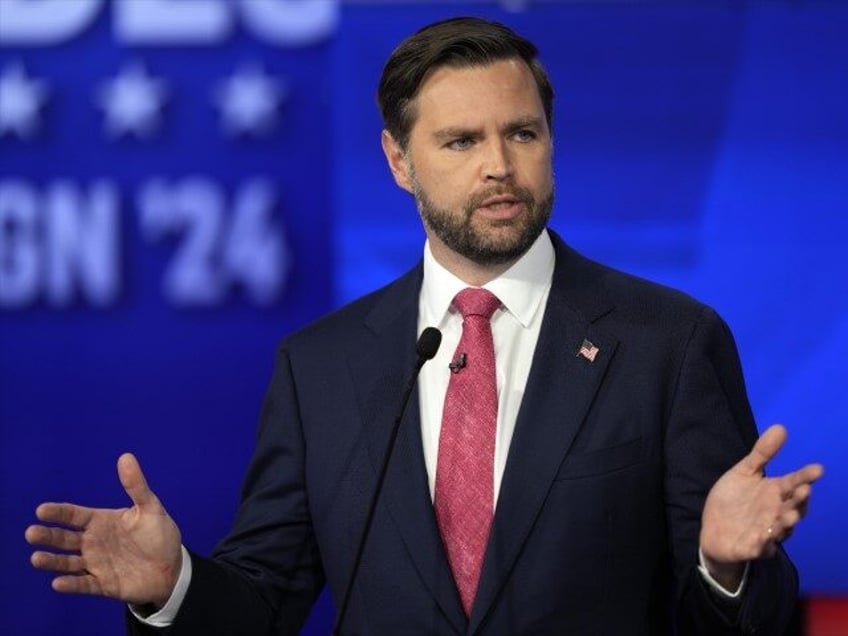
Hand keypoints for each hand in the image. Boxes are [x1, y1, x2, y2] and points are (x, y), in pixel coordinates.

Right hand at [25, 453, 182, 607]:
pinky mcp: (103, 584)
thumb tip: (126, 456)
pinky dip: (71, 584)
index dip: (58, 512)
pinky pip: (83, 585)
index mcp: (101, 522)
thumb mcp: (150, 507)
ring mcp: (96, 564)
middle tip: (31, 533)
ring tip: (37, 558)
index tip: (41, 510)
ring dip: (52, 561)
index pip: (74, 516)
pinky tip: (58, 583)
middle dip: (47, 535)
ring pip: (68, 563)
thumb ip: (136, 485)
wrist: (173, 567)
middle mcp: (93, 542)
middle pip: (64, 538)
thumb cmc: (159, 534)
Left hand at [699, 424, 822, 588]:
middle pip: (792, 507)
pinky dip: (762, 544)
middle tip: (803, 490)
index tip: (817, 469)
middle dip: (799, 501)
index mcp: (774, 493)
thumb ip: (762, 454)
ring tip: (790, 516)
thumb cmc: (734, 500)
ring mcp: (765, 532)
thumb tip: (781, 427)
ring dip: (786, 524)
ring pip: (780, 529)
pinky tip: (762, 537)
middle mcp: (775, 513)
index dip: (805, 477)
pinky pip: (759, 547)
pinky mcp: (751, 548)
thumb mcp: (744, 473)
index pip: (793, 483)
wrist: (714, 530)